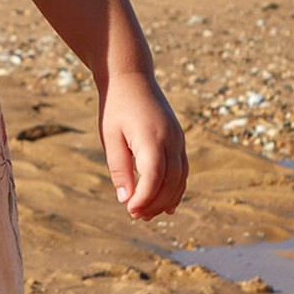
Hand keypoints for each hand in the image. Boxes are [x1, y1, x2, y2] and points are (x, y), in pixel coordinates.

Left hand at [98, 70, 187, 220]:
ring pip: (180, 178)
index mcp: (152, 137)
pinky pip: (182, 169)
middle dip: (155, 203)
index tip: (130, 210)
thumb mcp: (110, 137)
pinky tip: (166, 204)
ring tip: (147, 214)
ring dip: (166, 199)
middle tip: (136, 216)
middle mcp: (171, 139)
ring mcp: (178, 139)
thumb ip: (119, 168)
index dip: (145, 198)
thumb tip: (126, 199)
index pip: (155, 177)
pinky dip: (176, 188)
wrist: (131, 77)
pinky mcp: (179, 139)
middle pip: (171, 181)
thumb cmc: (116, 107)